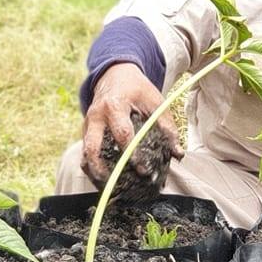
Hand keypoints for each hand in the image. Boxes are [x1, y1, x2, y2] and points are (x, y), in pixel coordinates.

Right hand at [81, 63, 182, 187]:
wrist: (115, 74)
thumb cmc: (137, 89)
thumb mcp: (155, 101)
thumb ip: (167, 127)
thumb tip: (177, 154)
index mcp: (114, 106)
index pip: (122, 135)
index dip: (132, 155)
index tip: (143, 171)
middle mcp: (96, 116)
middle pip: (91, 148)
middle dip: (101, 169)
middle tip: (115, 184)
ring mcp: (87, 124)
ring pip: (84, 153)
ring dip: (94, 172)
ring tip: (108, 187)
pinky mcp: (85, 131)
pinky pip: (85, 152)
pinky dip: (92, 167)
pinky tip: (105, 179)